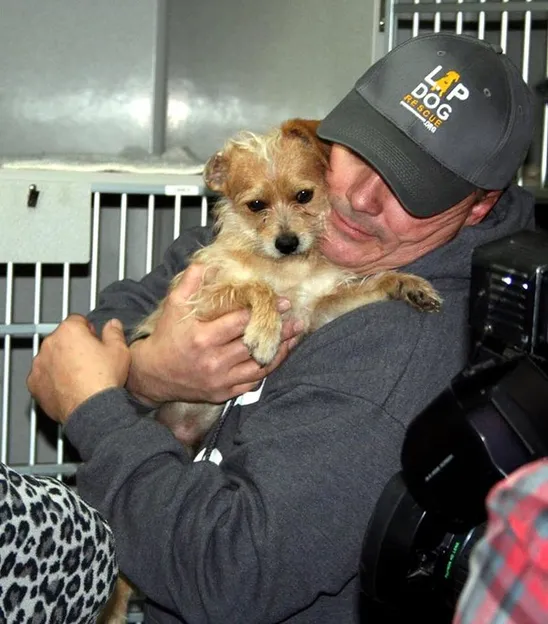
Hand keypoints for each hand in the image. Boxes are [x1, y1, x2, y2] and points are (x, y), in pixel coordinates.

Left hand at [27, 315, 130, 423]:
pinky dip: (52, 379)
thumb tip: (113, 324)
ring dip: (61, 362)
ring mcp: (39, 364)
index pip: (78, 320)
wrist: (91, 408)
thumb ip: (114, 332)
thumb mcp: (119, 351)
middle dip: (74, 346)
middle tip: (91, 361)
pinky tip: (68, 386)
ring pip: (51, 357)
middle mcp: (50, 344)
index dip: (89, 331)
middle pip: (63, 338)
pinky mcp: (34, 383)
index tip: (95, 342)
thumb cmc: (104, 379)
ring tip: (80, 376)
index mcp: (69, 331)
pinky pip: (43, 376)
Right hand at [126, 264, 302, 405]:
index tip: (281, 302)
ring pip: (258, 365)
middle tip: (296, 319)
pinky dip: (268, 370)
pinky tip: (278, 357)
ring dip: (279, 351)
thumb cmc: (166, 337)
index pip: (240, 322)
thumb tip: (205, 261)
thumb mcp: (173, 306)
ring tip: (294, 336)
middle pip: (254, 343)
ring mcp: (219, 379)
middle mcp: (213, 360)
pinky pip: (252, 383)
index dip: (262, 311)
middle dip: (278, 330)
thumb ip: (190, 283)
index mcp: (202, 337)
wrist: (153, 374)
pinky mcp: (223, 393)